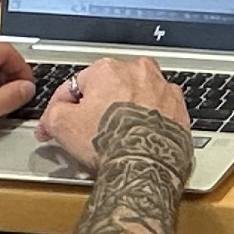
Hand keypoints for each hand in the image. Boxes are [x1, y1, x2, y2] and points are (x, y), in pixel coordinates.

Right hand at [36, 55, 191, 174]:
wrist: (146, 164)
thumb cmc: (109, 141)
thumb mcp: (62, 125)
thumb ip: (53, 113)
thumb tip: (53, 116)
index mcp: (109, 69)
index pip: (76, 85)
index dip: (62, 107)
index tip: (57, 123)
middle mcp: (140, 72)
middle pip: (110, 89)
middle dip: (97, 107)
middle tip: (87, 131)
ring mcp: (164, 90)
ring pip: (137, 99)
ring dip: (126, 113)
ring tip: (115, 137)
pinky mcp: (180, 111)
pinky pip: (158, 114)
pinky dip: (149, 123)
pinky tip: (138, 139)